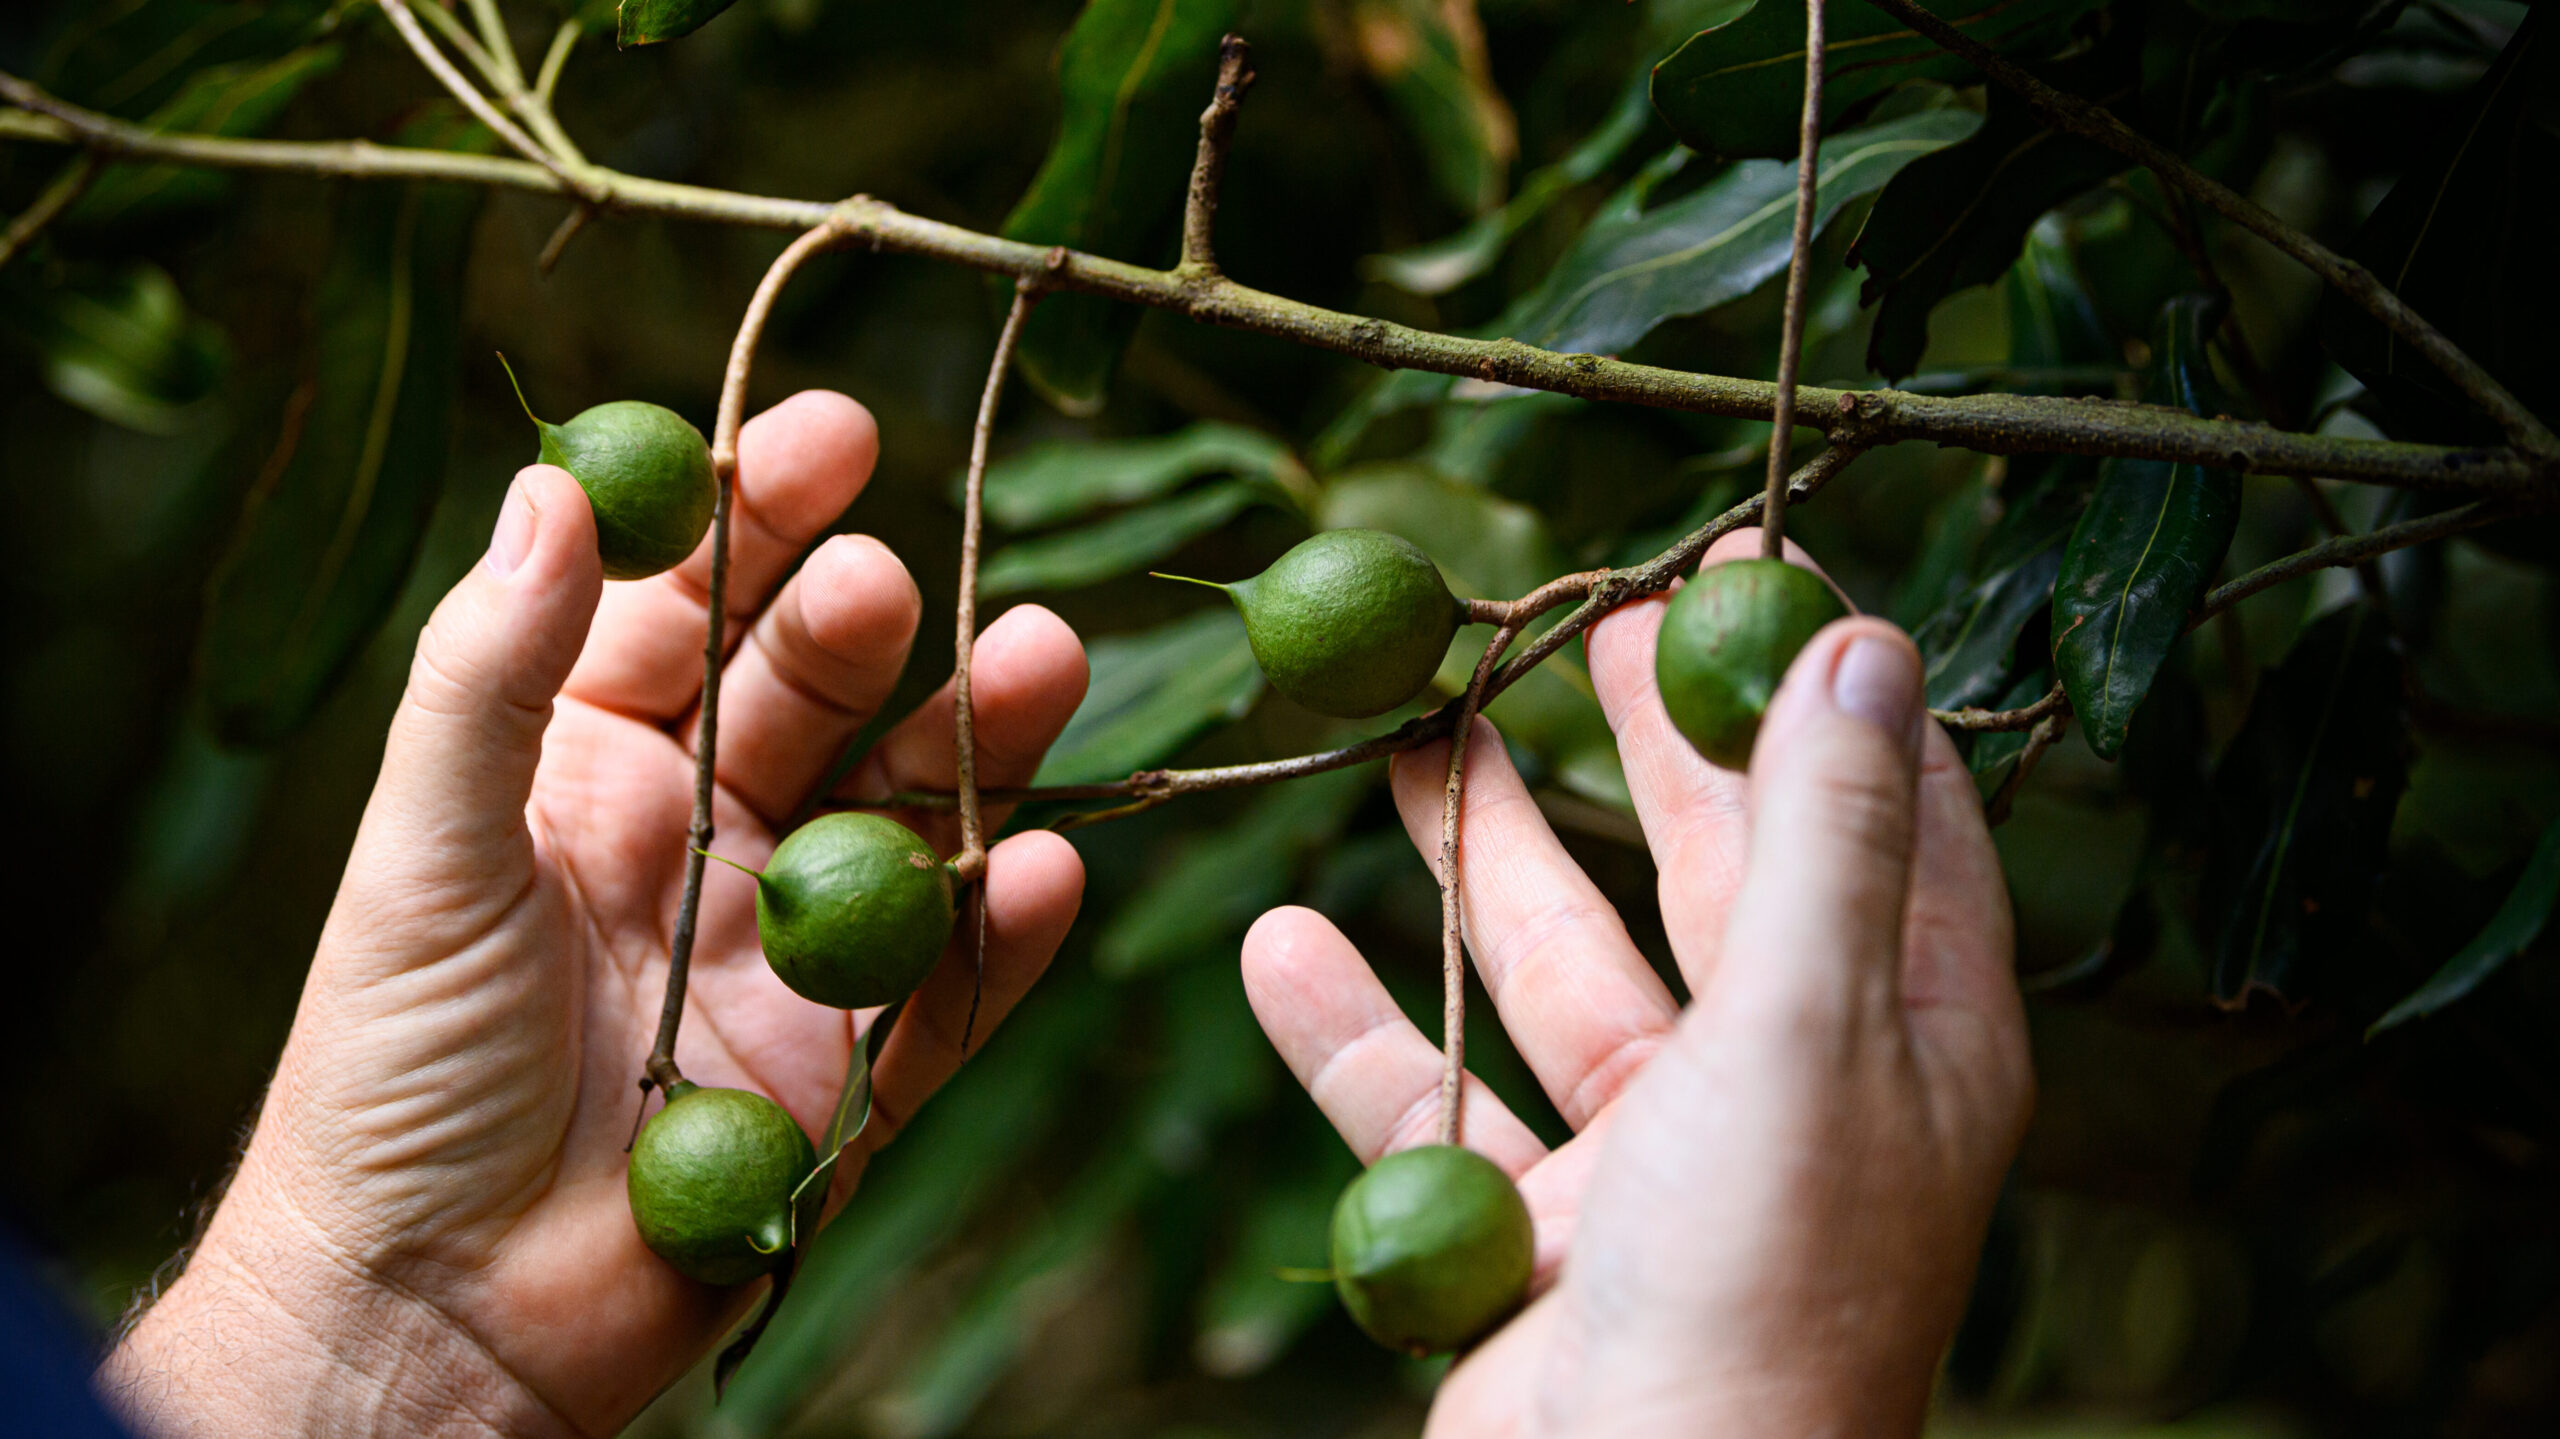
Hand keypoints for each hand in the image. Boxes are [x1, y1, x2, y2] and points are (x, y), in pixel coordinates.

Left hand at [102, 394, 1090, 1438]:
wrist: (430, 1313)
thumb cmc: (391, 1073)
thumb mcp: (423, 850)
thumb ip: (490, 673)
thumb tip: (554, 487)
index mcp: (589, 770)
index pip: (693, 607)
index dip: (760, 515)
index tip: (835, 430)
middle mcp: (701, 841)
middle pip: (816, 698)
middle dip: (869, 626)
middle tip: (901, 581)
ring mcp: (786, 954)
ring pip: (909, 819)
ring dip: (980, 746)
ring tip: (1044, 662)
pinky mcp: (849, 1072)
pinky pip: (951, 990)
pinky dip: (1004, 933)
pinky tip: (1045, 868)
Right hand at [1243, 533, 2031, 1437]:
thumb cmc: (1759, 1285)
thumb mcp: (1808, 1029)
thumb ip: (1823, 832)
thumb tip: (1864, 639)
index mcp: (1909, 1036)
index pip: (1882, 811)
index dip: (1814, 682)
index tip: (1736, 561)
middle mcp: (1794, 1087)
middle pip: (1713, 870)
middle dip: (1640, 745)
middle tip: (1573, 620)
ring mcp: (1661, 1162)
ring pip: (1559, 970)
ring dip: (1478, 860)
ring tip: (1403, 737)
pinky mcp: (1541, 1230)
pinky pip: (1437, 1099)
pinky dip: (1359, 1028)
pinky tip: (1279, 946)